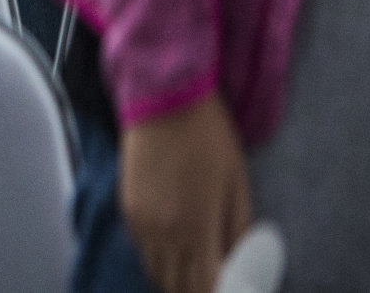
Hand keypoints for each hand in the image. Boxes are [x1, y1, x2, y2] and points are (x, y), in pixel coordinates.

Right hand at [120, 95, 250, 292]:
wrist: (162, 96)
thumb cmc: (209, 137)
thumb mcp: (236, 183)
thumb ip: (239, 231)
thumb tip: (241, 266)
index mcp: (197, 228)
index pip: (207, 287)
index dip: (222, 290)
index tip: (232, 284)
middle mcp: (164, 233)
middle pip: (179, 288)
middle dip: (199, 290)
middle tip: (215, 277)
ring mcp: (141, 222)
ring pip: (157, 274)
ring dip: (177, 280)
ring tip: (196, 269)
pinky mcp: (127, 207)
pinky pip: (142, 250)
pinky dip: (159, 259)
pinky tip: (174, 246)